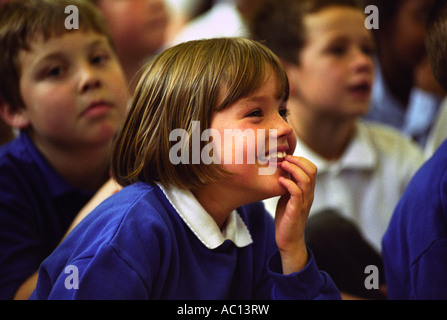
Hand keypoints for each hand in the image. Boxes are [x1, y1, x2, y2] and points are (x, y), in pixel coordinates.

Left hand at [275, 155, 316, 273]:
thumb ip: (289, 184)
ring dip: (294, 169)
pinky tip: (281, 181)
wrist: (288, 239)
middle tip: (285, 157)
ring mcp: (304, 202)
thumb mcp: (288, 197)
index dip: (301, 159)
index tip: (287, 156)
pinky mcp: (297, 210)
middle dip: (298, 161)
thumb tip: (282, 169)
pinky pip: (297, 193)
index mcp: (308, 190)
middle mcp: (309, 194)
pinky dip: (289, 184)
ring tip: (282, 165)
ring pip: (306, 180)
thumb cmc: (287, 217)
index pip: (312, 168)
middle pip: (312, 170)